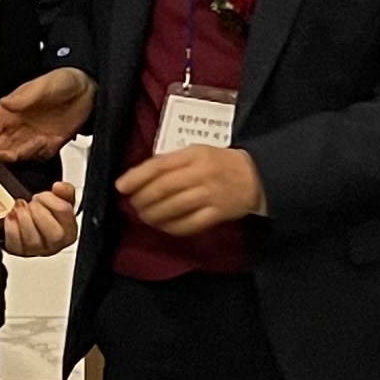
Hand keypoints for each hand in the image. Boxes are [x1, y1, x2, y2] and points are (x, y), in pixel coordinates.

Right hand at [0, 67, 93, 163]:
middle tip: (8, 155)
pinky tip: (48, 143)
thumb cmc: (63, 81)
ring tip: (35, 143)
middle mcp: (16, 127)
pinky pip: (36, 158)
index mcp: (8, 112)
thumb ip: (22, 97)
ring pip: (14, 157)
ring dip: (20, 156)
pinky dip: (39, 156)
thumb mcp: (42, 85)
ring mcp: (30, 137)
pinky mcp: (47, 145)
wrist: (88, 89)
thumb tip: (4, 103)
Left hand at [0, 180, 79, 258]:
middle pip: (53, 233)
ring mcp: (37, 251)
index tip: (42, 196)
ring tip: (21, 208)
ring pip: (33, 240)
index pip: (63, 212)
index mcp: (69, 230)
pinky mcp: (20, 252)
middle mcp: (56, 244)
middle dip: (38, 211)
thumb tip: (59, 187)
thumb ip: (65, 190)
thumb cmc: (47, 212)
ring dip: (24, 218)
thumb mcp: (60, 198)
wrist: (30, 220)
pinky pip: (15, 243)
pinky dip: (11, 227)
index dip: (50, 199)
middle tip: (32, 203)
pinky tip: (12, 217)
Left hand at [118, 144, 264, 236]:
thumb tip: (140, 177)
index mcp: (194, 154)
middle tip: (133, 205)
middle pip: (163, 189)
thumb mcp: (198, 152)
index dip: (136, 177)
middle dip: (142, 199)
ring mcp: (210, 195)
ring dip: (153, 215)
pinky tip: (164, 226)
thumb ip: (171, 162)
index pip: (159, 165)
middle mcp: (201, 173)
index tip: (121, 186)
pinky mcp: (218, 214)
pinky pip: (189, 224)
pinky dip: (172, 227)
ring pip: (173, 208)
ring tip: (145, 216)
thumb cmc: (222, 163)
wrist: (258, 176)